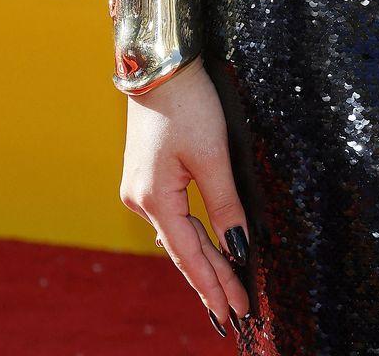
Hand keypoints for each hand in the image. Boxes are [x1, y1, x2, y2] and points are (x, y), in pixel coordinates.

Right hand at [119, 59, 251, 333]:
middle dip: (211, 280)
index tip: (235, 314)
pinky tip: (201, 249)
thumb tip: (238, 249)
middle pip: (183, 250)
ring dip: (201, 260)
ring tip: (224, 290)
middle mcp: (140, 199)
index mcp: (154, 199)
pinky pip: (172, 217)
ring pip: (177, 234)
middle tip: (235, 313)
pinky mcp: (145, 174)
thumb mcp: (212, 155)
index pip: (190, 256)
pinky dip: (190, 236)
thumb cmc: (187, 103)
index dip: (215, 285)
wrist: (159, 64)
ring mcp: (140, 187)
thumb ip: (225, 205)